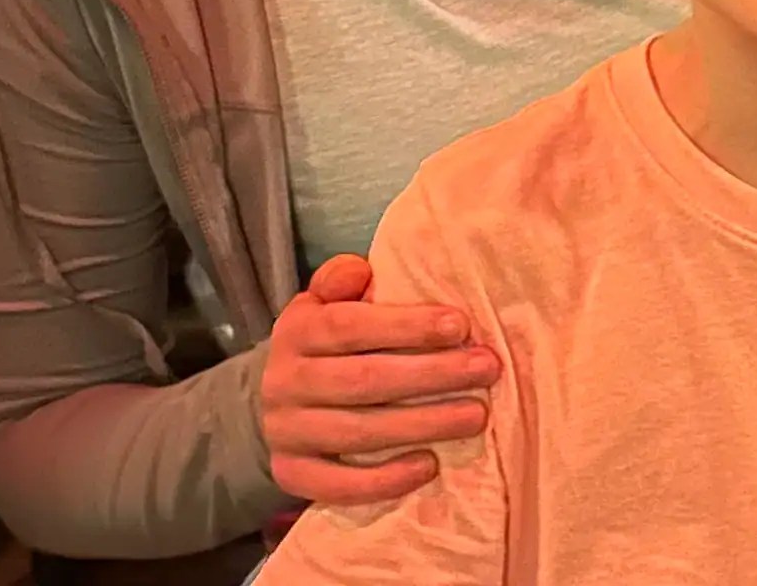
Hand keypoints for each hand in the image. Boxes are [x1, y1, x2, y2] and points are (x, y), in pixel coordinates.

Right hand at [259, 253, 501, 507]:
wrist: (270, 400)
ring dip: (423, 425)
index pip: (350, 327)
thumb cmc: (322, 340)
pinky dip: (384, 480)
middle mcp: (285, 383)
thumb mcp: (322, 300)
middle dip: (432, 375)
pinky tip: (429, 465)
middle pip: (364, 380)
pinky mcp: (292, 476)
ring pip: (359, 433)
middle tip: (486, 368)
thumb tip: (361, 270)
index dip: (406, 326)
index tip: (461, 325)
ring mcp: (287, 434)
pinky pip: (338, 486)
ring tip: (476, 416)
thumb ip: (339, 278)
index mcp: (296, 332)